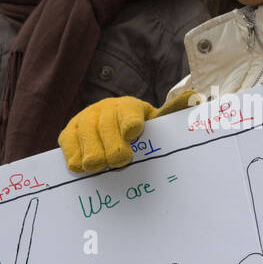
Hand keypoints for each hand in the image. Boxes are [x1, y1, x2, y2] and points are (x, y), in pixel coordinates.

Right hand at [58, 89, 198, 172]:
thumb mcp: (156, 123)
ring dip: (95, 156)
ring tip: (101, 166)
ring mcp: (84, 120)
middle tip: (120, 160)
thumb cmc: (138, 130)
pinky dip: (77, 159)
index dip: (131, 123)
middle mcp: (104, 109)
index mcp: (128, 106)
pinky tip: (85, 166)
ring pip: (86, 139)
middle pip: (106, 128)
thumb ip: (171, 114)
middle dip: (113, 147)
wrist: (111, 126)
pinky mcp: (68, 133)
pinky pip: (69, 148)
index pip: (129, 113)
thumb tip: (194, 96)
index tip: (134, 132)